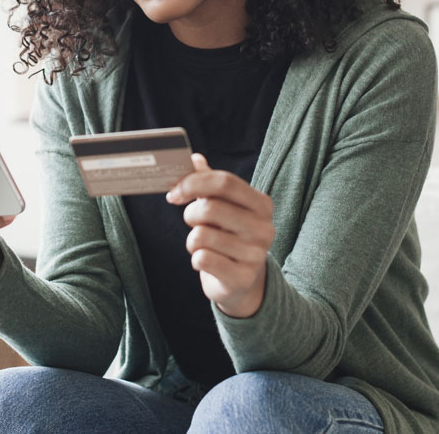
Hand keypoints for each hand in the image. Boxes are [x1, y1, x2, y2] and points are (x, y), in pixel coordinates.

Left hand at [166, 153, 274, 317]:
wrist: (242, 280)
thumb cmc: (228, 235)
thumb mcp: (223, 206)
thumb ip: (209, 182)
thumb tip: (193, 158)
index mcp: (261, 204)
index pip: (225, 181)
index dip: (193, 183)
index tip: (174, 193)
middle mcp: (264, 228)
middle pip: (210, 208)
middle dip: (190, 215)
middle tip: (192, 222)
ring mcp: (256, 254)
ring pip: (201, 236)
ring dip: (192, 240)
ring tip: (203, 245)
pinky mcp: (243, 278)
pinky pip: (202, 259)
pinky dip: (196, 259)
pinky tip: (207, 261)